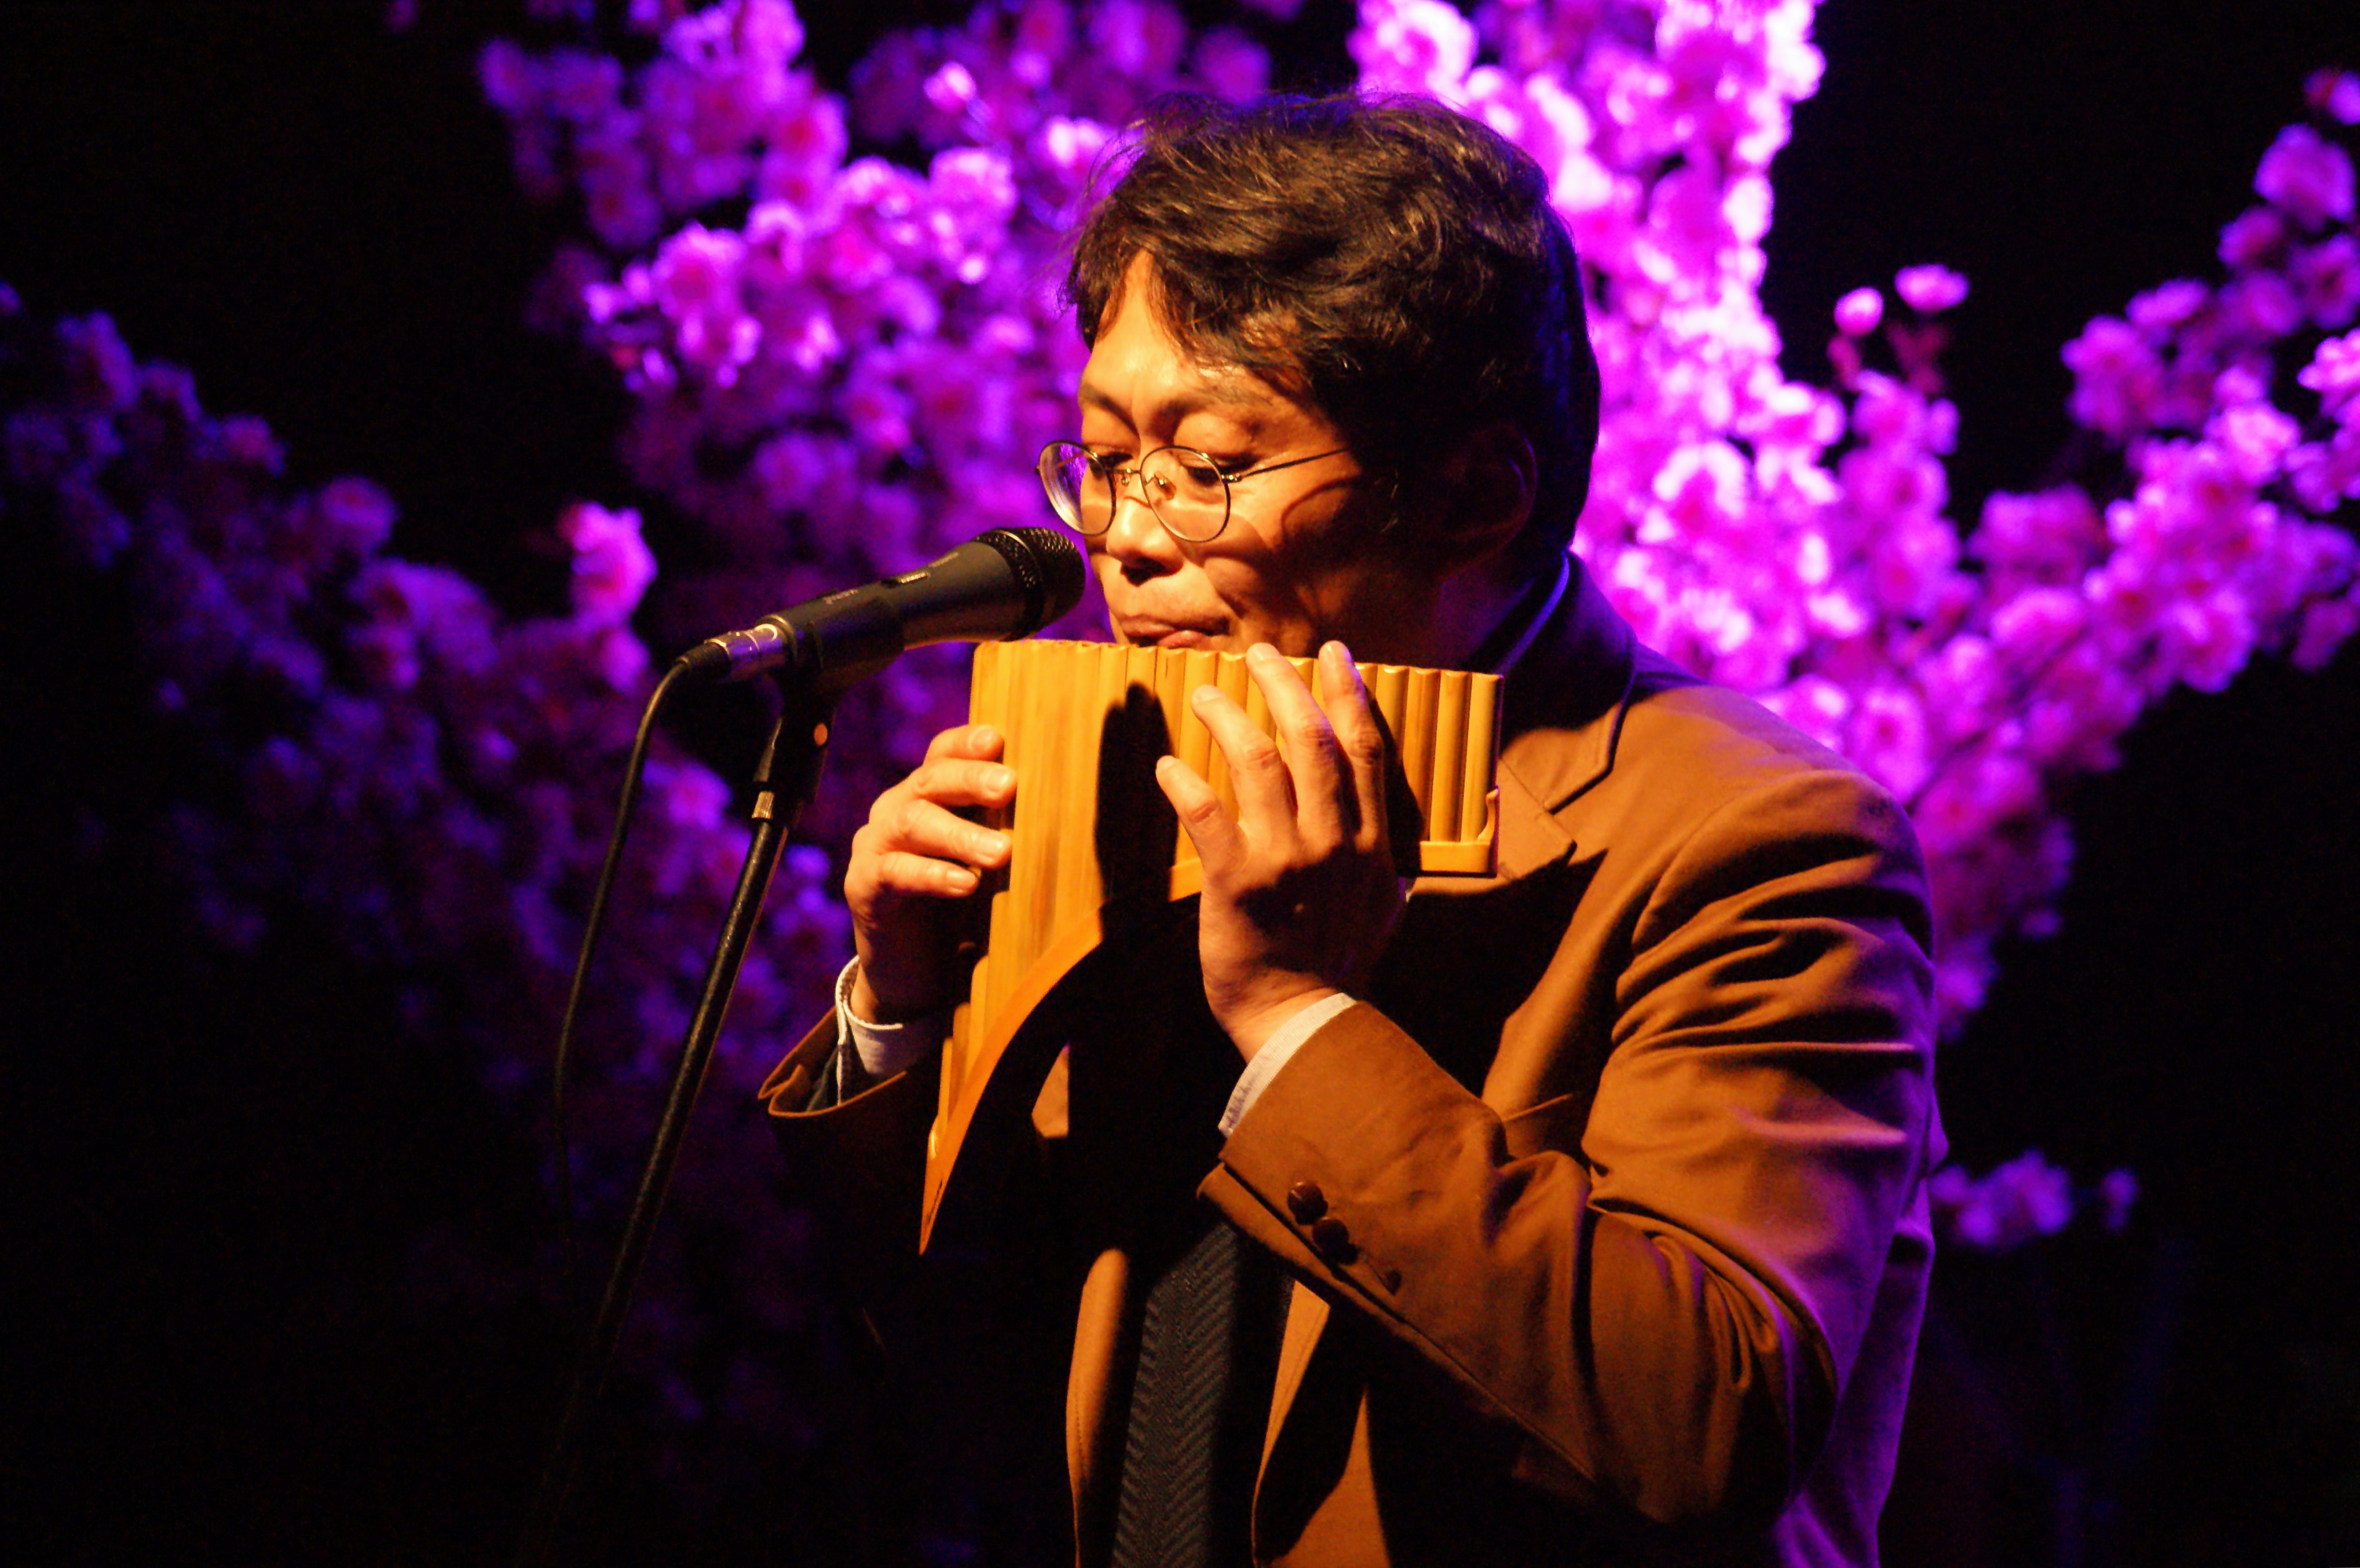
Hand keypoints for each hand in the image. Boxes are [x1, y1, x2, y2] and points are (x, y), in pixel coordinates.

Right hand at [843, 723, 1012, 1022]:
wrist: (912, 970)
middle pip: (929, 780)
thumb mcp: (985, 861)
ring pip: (912, 822)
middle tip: (1009, 786)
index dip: (966, 743)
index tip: (997, 739)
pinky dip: (932, 875)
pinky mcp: (863, 886)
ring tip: (1001, 852)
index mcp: (926, 794)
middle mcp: (896, 809)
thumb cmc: (960, 907)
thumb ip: (1007, 830)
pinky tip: (965, 883)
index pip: (942, 754)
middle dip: (970, 780)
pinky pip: (894, 872)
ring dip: (959, 834)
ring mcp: (874, 845)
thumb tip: (1068, 808)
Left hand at [1155, 642, 1403, 1060]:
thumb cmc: (1340, 965)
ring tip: (1202, 694)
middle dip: (1282, 683)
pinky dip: (1183, 782)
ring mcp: (1287, 859)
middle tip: (1257, 654)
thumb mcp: (1389, 909)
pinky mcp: (1238, 882)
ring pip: (1258, 759)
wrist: (1304, 1022)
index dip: (1347, 692)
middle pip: (1310, 737)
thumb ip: (1399, 864)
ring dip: (1227, 716)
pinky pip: (1206, 813)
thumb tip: (1443, 834)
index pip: (1364, 747)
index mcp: (1373, 843)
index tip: (1332, 654)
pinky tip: (1167, 765)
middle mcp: (1335, 841)